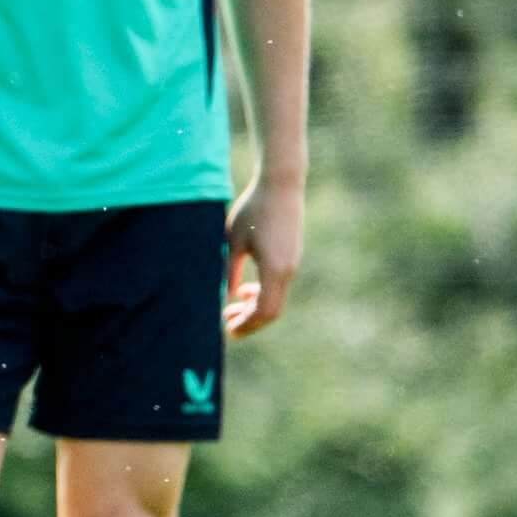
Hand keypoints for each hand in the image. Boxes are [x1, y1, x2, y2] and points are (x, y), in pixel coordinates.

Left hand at [224, 174, 303, 335]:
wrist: (281, 186)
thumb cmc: (252, 210)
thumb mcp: (233, 242)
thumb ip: (229, 271)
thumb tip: (226, 295)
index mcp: (274, 269)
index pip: (264, 311)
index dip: (246, 324)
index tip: (227, 330)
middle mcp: (288, 271)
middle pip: (271, 310)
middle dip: (249, 320)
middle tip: (225, 322)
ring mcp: (292, 264)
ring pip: (275, 299)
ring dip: (253, 307)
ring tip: (230, 308)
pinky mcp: (291, 257)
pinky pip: (277, 286)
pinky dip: (261, 294)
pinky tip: (244, 289)